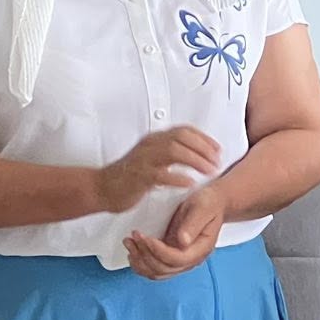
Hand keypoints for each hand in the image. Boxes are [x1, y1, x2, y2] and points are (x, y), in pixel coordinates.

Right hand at [95, 127, 221, 214]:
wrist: (102, 188)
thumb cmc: (128, 177)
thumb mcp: (150, 159)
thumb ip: (168, 153)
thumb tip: (193, 154)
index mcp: (154, 140)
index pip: (183, 130)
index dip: (204, 138)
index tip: (217, 149)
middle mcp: (149, 145)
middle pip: (182, 138)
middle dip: (203, 148)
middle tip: (217, 161)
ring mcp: (144, 160)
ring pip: (174, 152)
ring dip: (196, 161)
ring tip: (209, 171)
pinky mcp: (139, 176)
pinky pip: (161, 174)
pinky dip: (178, 178)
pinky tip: (189, 183)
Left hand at [124, 181, 227, 280]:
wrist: (212, 203)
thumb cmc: (209, 203)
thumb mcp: (203, 207)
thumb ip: (193, 223)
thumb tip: (182, 241)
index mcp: (200, 249)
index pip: (177, 260)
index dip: (159, 251)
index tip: (146, 237)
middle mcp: (190, 259)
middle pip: (164, 269)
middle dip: (145, 254)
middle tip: (133, 236)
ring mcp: (180, 260)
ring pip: (156, 273)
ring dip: (140, 261)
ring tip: (128, 242)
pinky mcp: (170, 256)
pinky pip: (153, 268)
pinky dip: (140, 263)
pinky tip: (132, 251)